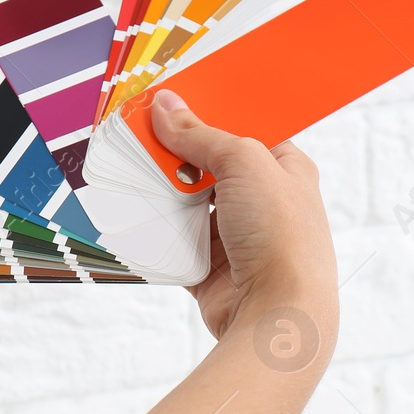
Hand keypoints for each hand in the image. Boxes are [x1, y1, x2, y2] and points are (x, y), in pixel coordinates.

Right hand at [149, 89, 337, 341]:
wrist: (275, 314)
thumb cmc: (281, 234)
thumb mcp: (243, 163)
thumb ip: (201, 134)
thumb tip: (166, 105)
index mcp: (286, 169)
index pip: (245, 129)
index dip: (210, 113)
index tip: (170, 99)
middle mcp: (264, 201)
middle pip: (210, 164)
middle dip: (176, 151)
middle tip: (137, 131)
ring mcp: (237, 236)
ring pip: (188, 202)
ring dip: (161, 190)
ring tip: (128, 166)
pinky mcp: (211, 267)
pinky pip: (175, 239)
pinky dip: (156, 228)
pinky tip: (132, 209)